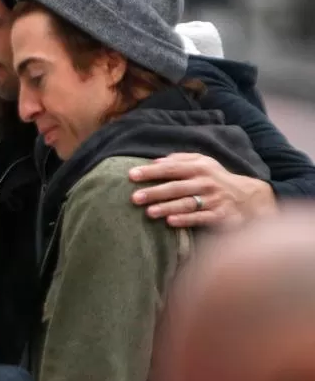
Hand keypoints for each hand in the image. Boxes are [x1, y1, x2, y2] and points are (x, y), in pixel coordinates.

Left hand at [129, 153, 276, 228]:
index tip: (131, 175)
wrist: (249, 197)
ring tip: (149, 212)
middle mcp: (205, 182)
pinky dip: (186, 220)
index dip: (151, 172)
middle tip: (134, 198)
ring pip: (187, 203)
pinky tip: (170, 222)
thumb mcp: (203, 163)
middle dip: (154, 192)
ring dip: (167, 207)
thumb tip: (154, 161)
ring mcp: (214, 199)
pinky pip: (201, 218)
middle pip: (176, 187)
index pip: (171, 168)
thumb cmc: (216, 179)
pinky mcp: (221, 215)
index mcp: (198, 167)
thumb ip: (179, 159)